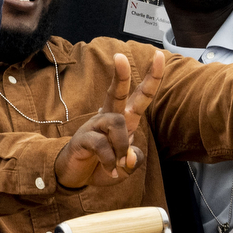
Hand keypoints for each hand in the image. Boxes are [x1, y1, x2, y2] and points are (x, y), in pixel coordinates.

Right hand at [54, 51, 161, 188]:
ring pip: (116, 122)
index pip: (140, 96)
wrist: (74, 176)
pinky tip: (109, 170)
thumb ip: (134, 159)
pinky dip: (110, 161)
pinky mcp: (83, 138)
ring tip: (119, 164)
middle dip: (121, 74)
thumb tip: (130, 156)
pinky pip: (102, 145)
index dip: (152, 78)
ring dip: (122, 146)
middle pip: (117, 92)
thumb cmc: (102, 165)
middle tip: (119, 55)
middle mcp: (109, 118)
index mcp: (124, 121)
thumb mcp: (126, 167)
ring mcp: (94, 126)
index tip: (159, 56)